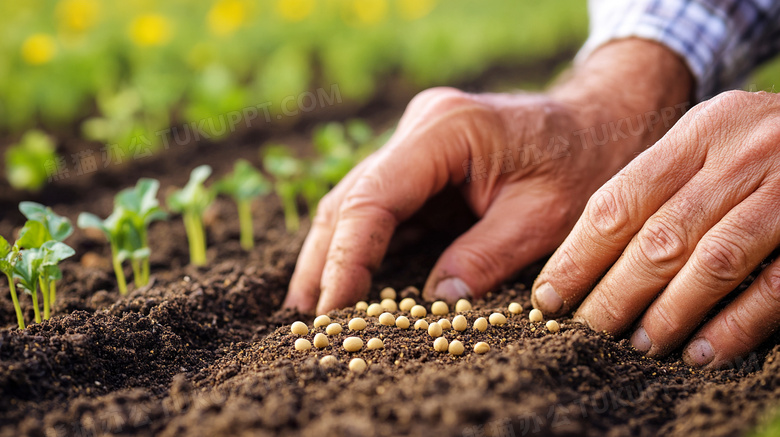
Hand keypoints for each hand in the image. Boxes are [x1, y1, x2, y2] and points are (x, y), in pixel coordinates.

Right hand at [285, 39, 691, 314]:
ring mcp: (418, 143)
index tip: (332, 310)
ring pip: (357, 201)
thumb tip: (436, 304)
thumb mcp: (544, 218)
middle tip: (304, 318)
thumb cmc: (585, 161)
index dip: (347, 259)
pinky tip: (349, 280)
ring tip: (312, 307)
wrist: (604, 121)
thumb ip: (485, 258)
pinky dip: (363, 245)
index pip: (373, 199)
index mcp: (445, 131)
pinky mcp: (424, 162)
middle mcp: (420, 129)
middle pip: (351, 198)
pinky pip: (381, 206)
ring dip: (335, 253)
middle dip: (325, 260)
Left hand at [532, 90, 779, 368]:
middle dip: (615, 294)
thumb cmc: (761, 142)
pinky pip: (772, 288)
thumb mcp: (709, 137)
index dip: (578, 257)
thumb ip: (659, 182)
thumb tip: (587, 254)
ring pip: (711, 264)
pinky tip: (702, 352)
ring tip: (639, 345)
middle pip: (659, 239)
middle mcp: (741, 157)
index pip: (620, 202)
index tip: (550, 296)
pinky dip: (734, 326)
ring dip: (669, 314)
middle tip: (589, 330)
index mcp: (700, 131)